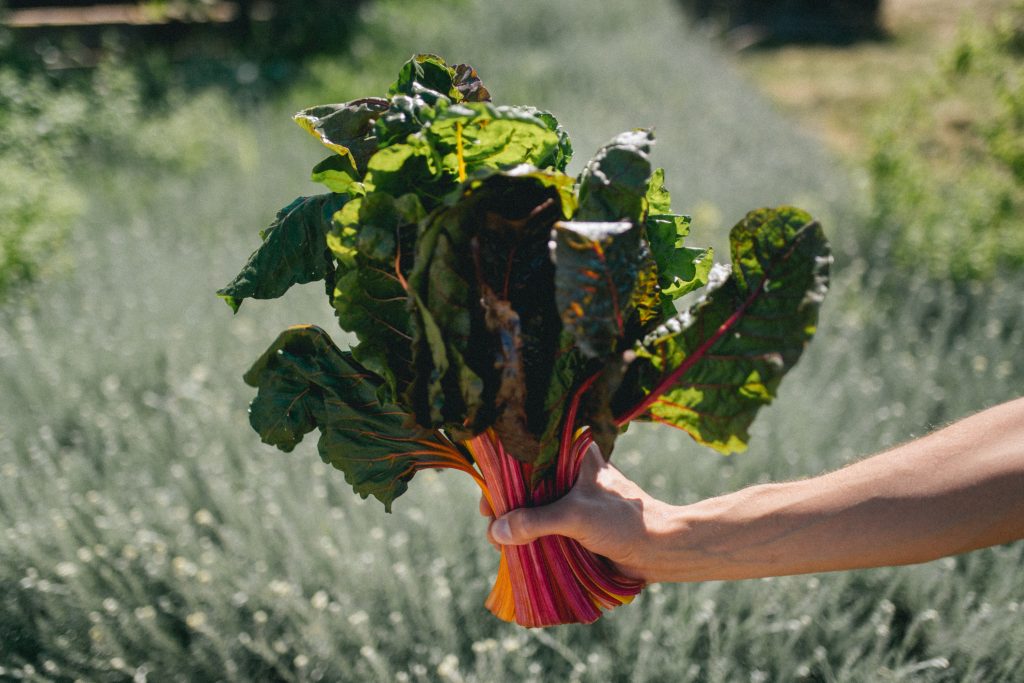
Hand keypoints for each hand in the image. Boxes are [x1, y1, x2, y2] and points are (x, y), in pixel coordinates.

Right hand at [479, 443, 676, 582]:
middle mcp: (570, 471)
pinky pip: (544, 525)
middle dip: (506, 506)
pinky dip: (529, 536)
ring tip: (500, 544)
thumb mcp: (576, 516)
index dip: (503, 476)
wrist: (660, 549)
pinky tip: (515, 550)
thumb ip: (536, 521)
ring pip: (533, 507)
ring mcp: (572, 497)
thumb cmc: (623, 522)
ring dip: (516, 524)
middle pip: (525, 484)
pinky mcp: (576, 521)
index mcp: (574, 454)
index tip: (489, 501)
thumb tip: (497, 531)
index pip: (527, 456)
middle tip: (492, 527)